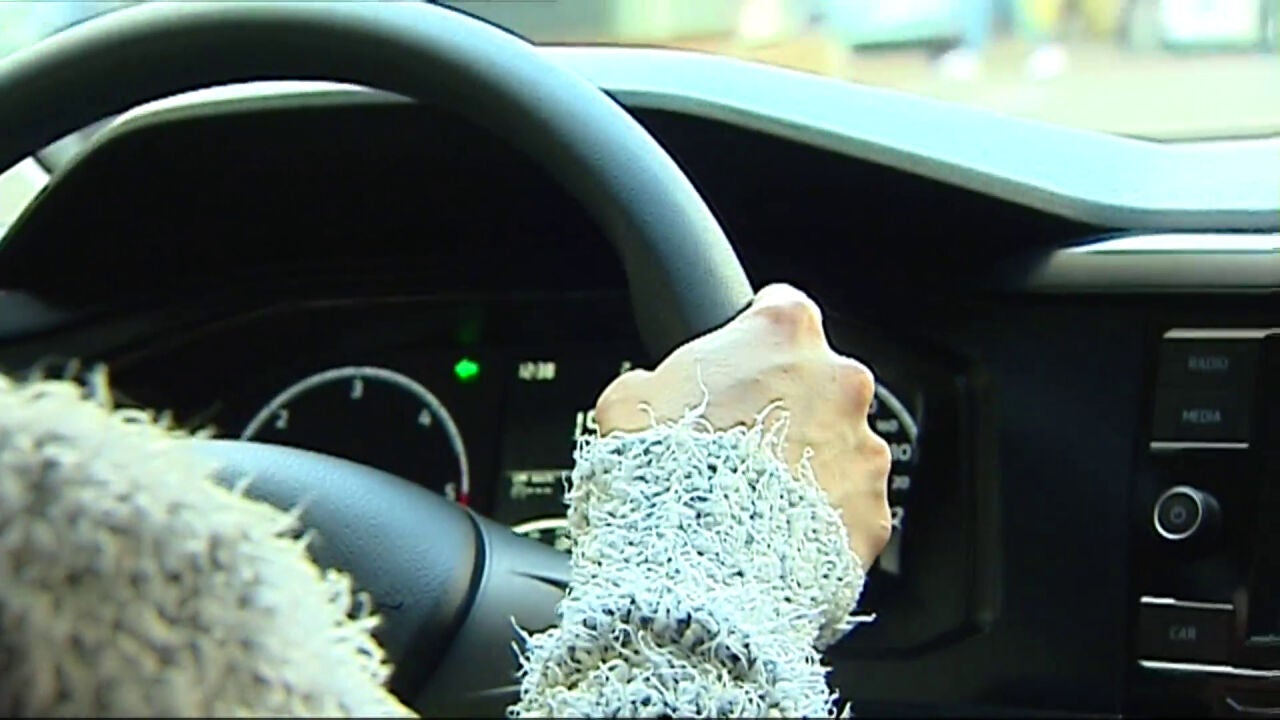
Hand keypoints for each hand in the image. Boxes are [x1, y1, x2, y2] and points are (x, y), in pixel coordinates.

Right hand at [594, 283, 892, 567]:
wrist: (697, 566)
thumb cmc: (664, 475)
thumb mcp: (627, 400)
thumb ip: (655, 380)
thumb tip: (649, 391)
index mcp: (783, 333)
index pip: (779, 308)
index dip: (751, 340)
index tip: (739, 365)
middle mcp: (838, 381)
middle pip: (817, 382)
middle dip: (784, 409)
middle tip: (737, 447)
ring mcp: (863, 448)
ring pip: (839, 447)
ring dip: (806, 467)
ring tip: (755, 503)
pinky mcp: (873, 510)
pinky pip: (851, 509)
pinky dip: (823, 521)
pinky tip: (779, 537)